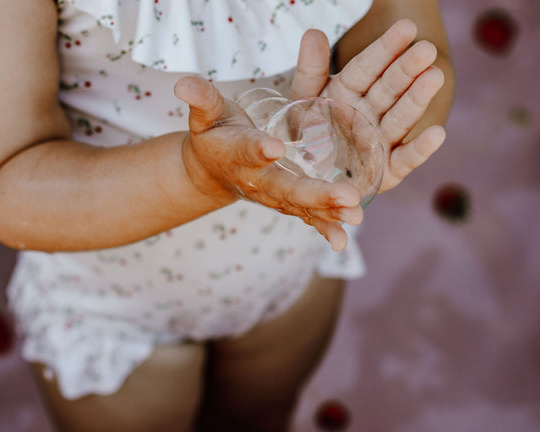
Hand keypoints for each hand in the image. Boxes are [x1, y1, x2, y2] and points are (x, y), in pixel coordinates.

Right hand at [174, 76, 362, 250]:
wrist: (210, 171)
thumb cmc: (215, 133)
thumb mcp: (206, 112)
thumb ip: (202, 98)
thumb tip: (183, 82)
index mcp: (235, 152)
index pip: (246, 150)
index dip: (257, 149)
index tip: (273, 148)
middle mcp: (255, 179)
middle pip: (285, 188)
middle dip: (315, 194)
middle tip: (346, 196)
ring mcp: (272, 195)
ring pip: (301, 205)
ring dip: (329, 212)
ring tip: (355, 216)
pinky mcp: (286, 203)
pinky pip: (307, 218)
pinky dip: (325, 228)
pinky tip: (343, 240)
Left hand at [289, 20, 446, 192]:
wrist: (303, 178)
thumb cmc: (305, 135)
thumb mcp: (302, 101)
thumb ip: (310, 69)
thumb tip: (313, 32)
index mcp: (349, 91)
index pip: (368, 67)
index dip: (386, 48)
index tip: (406, 28)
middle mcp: (369, 113)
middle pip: (389, 88)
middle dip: (407, 69)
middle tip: (426, 49)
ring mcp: (380, 140)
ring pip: (401, 117)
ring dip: (417, 99)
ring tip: (434, 76)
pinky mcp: (387, 171)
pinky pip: (404, 158)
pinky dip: (420, 149)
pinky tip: (437, 133)